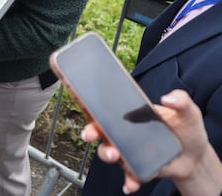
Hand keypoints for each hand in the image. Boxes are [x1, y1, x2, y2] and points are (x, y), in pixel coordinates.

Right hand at [82, 89, 221, 194]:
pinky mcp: (137, 167)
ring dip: (107, 154)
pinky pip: (128, 175)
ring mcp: (129, 150)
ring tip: (115, 156)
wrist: (196, 157)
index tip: (87, 107)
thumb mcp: (188, 112)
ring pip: (109, 152)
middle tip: (90, 135)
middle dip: (91, 132)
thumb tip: (167, 98)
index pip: (108, 108)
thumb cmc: (187, 130)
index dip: (93, 107)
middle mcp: (125, 132)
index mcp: (132, 114)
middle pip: (101, 130)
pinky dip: (128, 181)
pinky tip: (131, 185)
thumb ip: (181, 100)